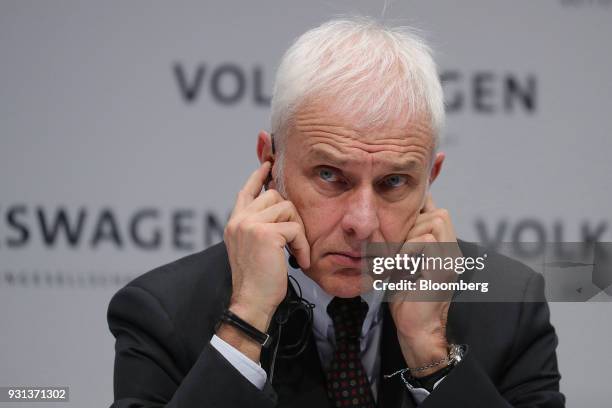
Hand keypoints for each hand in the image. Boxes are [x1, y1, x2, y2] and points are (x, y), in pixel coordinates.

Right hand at [218, 162, 309, 359]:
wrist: (251, 302)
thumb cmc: (257, 280)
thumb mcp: (254, 247)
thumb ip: (260, 225)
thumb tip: (278, 206)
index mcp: (235, 222)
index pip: (247, 191)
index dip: (258, 176)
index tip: (268, 163)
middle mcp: (239, 219)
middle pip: (275, 196)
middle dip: (290, 215)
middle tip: (293, 240)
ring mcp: (250, 224)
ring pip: (288, 208)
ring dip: (298, 232)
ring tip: (295, 252)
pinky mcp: (265, 233)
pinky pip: (295, 228)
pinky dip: (302, 245)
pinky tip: (298, 261)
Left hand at [389, 193, 460, 375]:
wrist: (416, 329)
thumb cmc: (407, 299)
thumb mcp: (404, 263)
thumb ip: (407, 243)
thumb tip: (393, 221)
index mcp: (446, 249)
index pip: (439, 212)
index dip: (420, 212)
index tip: (400, 228)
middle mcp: (453, 252)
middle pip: (439, 213)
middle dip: (413, 225)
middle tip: (400, 250)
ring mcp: (451, 260)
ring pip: (436, 221)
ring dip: (411, 235)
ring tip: (401, 258)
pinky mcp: (443, 269)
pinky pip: (426, 240)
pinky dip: (408, 248)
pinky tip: (401, 265)